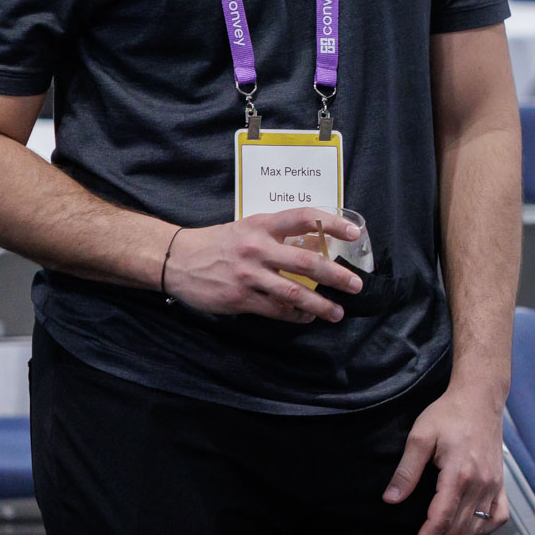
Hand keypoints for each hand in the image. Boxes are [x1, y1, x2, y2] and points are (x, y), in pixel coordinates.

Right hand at [162, 209, 364, 323]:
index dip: (332, 224)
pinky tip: (306, 317)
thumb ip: (278, 234)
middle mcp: (258, 247)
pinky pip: (275, 310)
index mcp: (263, 224)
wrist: (178, 259)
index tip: (355, 233)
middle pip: (306, 261)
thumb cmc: (220, 242)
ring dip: (320, 305)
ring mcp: (249, 274)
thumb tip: (316, 244)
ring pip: (294, 292)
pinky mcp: (240, 298)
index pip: (304, 218)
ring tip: (337, 312)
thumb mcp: (248, 228)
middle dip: (336, 275)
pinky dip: (295, 315)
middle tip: (356, 285)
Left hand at [384, 380, 509, 534]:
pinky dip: (485, 528)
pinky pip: (498, 516)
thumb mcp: (421, 436)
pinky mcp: (501, 481)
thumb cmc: (450, 413)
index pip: (441, 518)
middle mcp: (480, 482)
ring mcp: (493, 484)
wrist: (480, 397)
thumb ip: (406, 471)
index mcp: (459, 473)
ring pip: (477, 526)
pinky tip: (470, 528)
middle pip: (459, 528)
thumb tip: (391, 499)